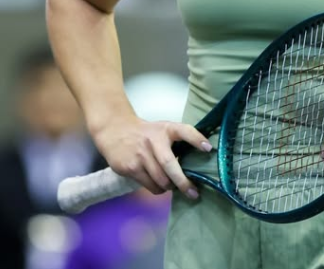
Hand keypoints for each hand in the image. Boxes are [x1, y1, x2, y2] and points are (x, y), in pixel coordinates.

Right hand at [94, 117, 211, 197]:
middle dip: (183, 182)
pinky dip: (157, 189)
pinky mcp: (130, 167)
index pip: (184, 131)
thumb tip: (198, 162)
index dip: (197, 139)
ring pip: (160, 180)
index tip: (208, 149)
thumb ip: (177, 141)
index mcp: (166, 129)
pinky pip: (149, 185)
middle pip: (169, 165)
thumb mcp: (162, 130)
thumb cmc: (146, 134)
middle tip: (193, 193)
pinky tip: (158, 184)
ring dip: (169, 187)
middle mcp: (153, 141)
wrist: (115, 131)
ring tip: (172, 186)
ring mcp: (140, 155)